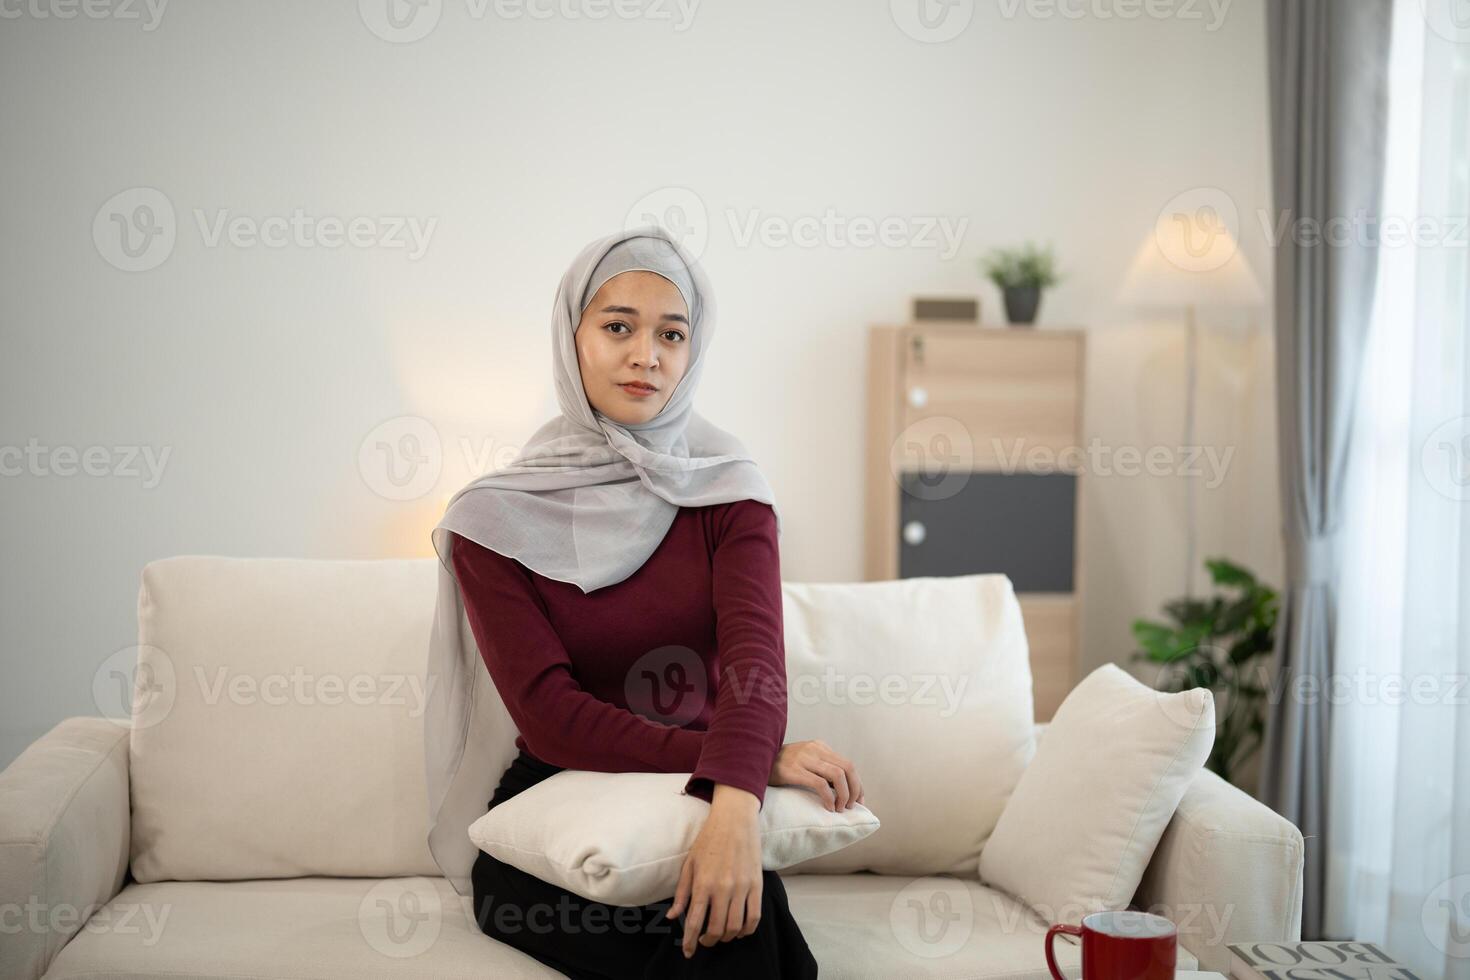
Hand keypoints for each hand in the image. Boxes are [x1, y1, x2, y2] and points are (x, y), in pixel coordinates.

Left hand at [664, 784, 762, 958]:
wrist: (735, 820)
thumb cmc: (708, 840)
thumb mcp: (689, 864)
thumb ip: (681, 893)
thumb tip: (672, 917)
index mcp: (702, 883)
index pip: (695, 922)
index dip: (690, 942)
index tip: (688, 951)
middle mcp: (722, 888)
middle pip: (716, 929)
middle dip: (708, 941)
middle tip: (704, 941)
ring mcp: (742, 887)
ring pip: (735, 927)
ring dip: (727, 938)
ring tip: (720, 936)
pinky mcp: (756, 885)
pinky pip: (754, 916)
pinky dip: (747, 930)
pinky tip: (740, 931)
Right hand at [768, 739, 865, 810]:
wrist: (752, 761)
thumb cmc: (780, 767)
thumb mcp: (804, 761)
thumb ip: (821, 768)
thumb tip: (842, 789)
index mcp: (819, 746)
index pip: (847, 764)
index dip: (857, 784)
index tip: (859, 800)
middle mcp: (813, 749)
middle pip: (847, 768)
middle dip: (854, 789)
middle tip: (851, 806)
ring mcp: (803, 758)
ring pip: (837, 775)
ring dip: (843, 794)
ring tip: (840, 808)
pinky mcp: (793, 770)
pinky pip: (819, 784)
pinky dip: (829, 797)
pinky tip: (829, 807)